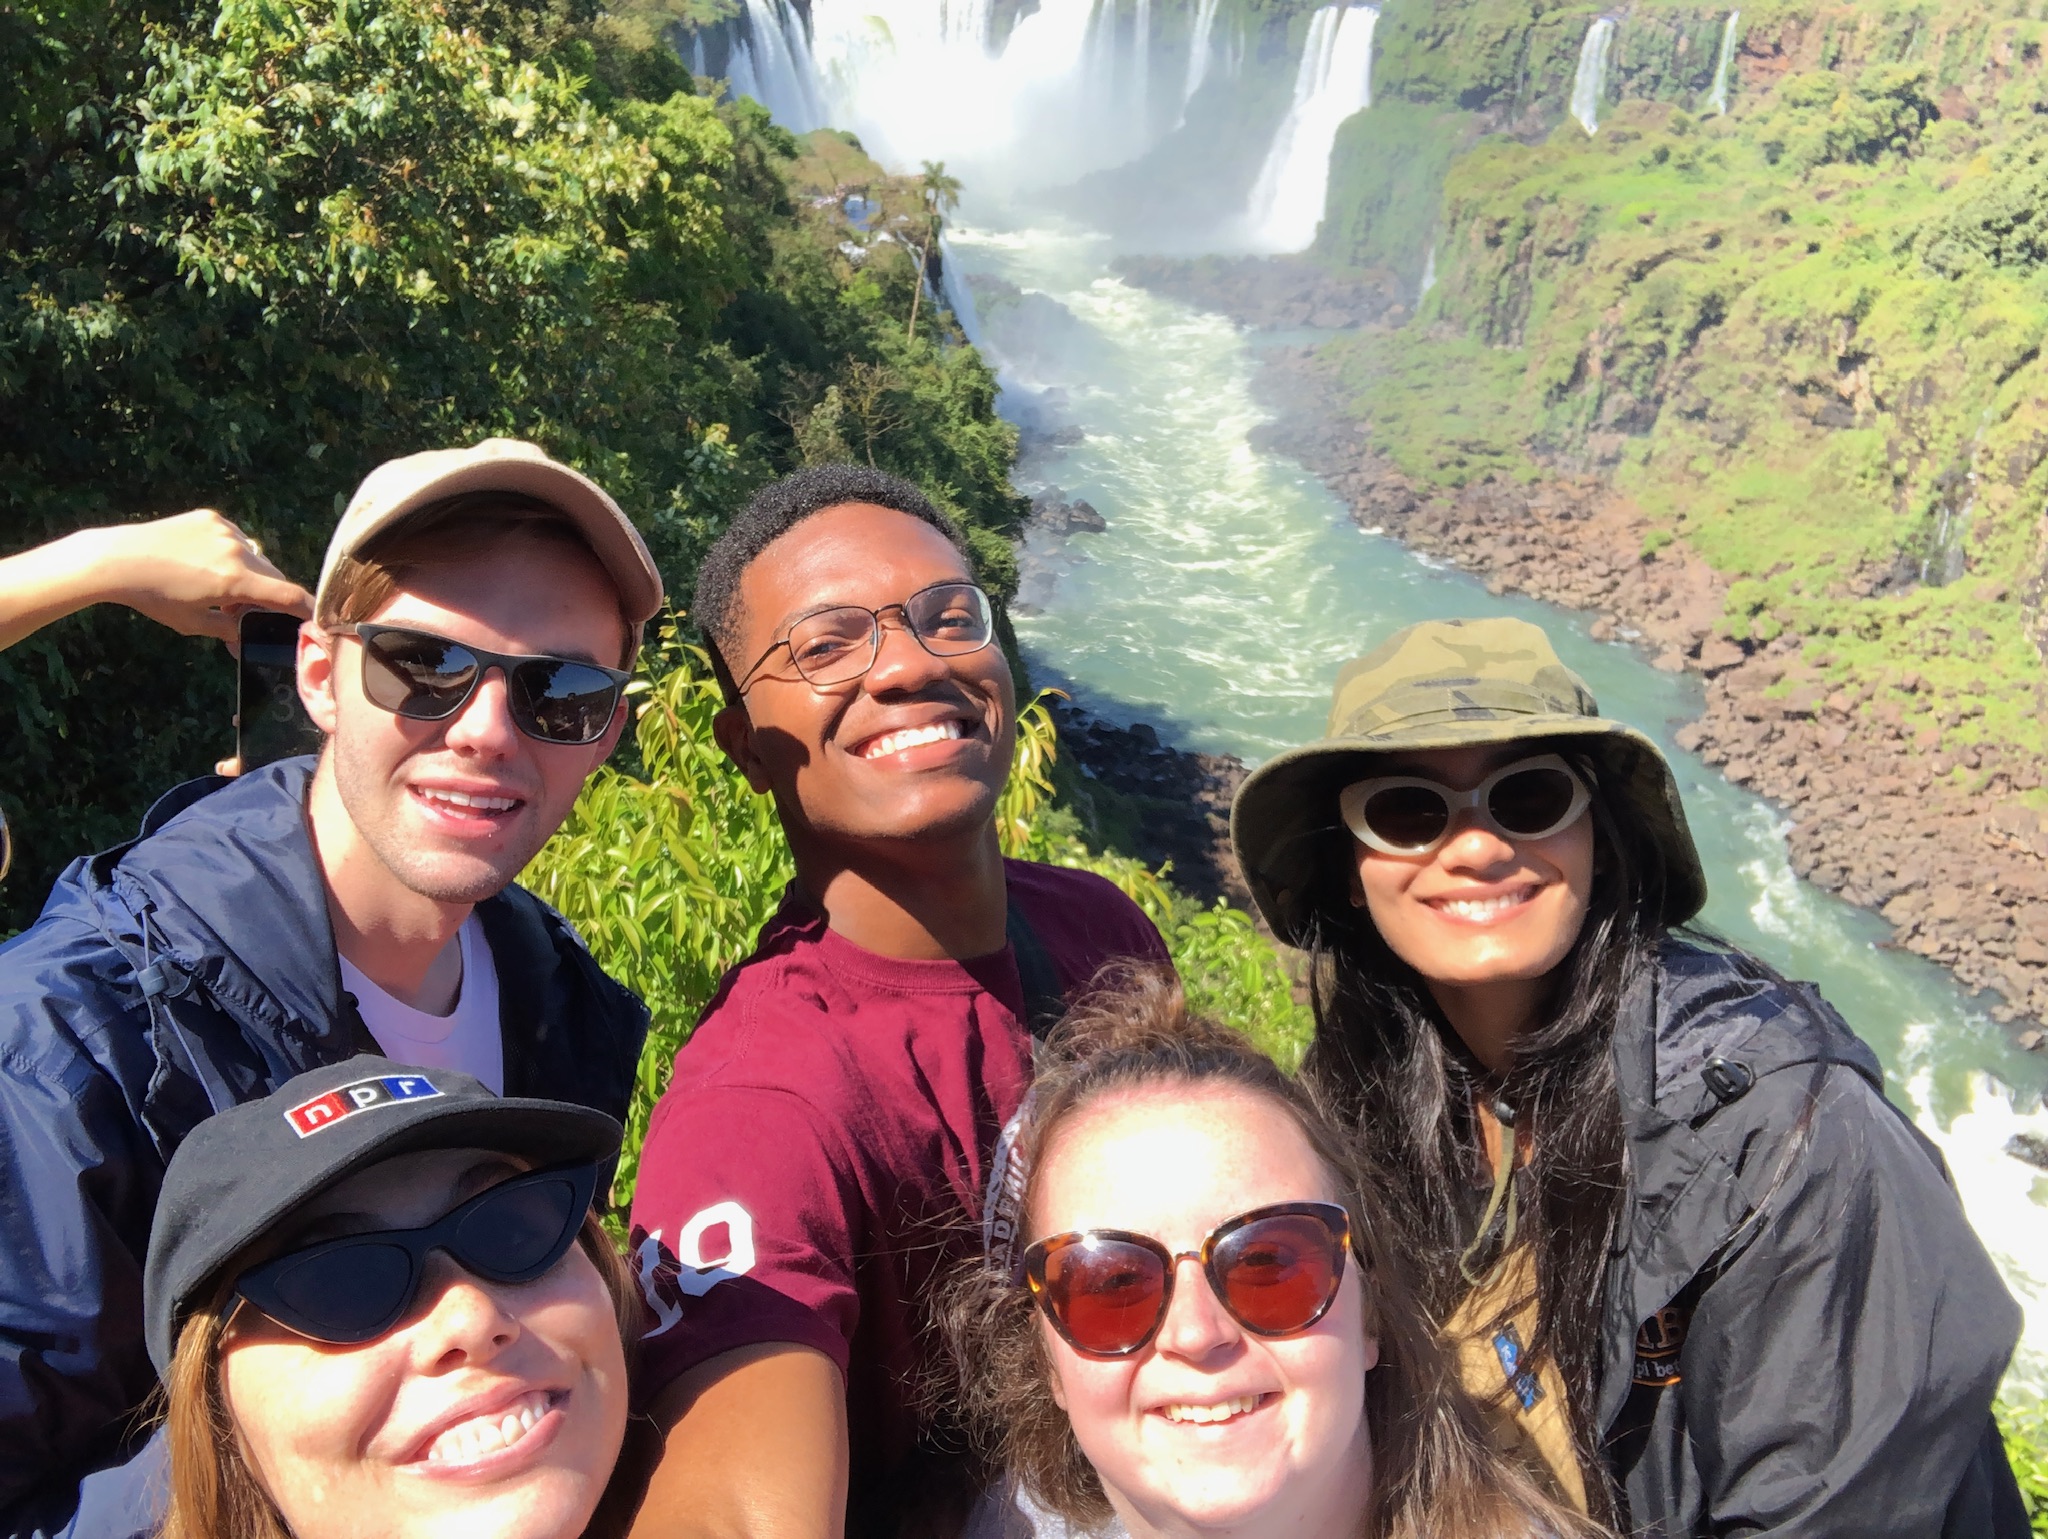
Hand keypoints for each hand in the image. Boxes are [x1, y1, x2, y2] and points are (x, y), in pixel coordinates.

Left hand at [1, 510, 312, 651]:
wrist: (117, 559)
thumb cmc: (153, 596)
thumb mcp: (193, 623)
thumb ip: (230, 628)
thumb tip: (252, 636)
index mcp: (235, 580)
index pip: (288, 596)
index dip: (307, 609)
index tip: (316, 618)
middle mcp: (237, 551)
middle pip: (273, 577)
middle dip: (269, 595)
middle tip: (247, 609)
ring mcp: (225, 530)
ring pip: (256, 557)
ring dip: (250, 573)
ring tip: (219, 584)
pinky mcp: (211, 518)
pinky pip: (236, 539)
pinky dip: (232, 553)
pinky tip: (205, 562)